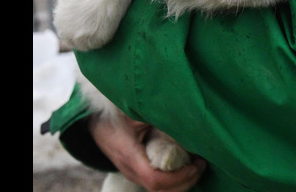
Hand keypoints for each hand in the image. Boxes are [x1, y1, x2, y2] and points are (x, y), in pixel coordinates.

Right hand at [89, 111, 206, 191]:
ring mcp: (132, 173)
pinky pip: (157, 182)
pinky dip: (174, 177)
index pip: (155, 179)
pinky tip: (186, 163)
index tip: (196, 164)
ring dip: (181, 181)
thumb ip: (160, 116)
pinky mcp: (137, 171)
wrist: (94, 120)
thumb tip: (188, 119)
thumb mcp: (136, 110)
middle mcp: (130, 170)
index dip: (179, 177)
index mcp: (129, 154)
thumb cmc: (115, 112)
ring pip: (160, 190)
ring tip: (197, 163)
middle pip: (161, 190)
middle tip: (202, 164)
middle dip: (185, 181)